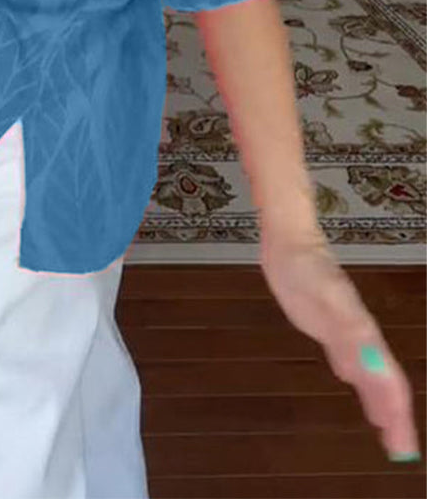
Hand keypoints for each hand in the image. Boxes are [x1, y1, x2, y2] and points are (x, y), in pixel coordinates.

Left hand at [260, 226, 421, 462]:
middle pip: (383, 382)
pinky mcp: (325, 323)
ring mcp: (343, 329)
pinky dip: (356, 376)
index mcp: (363, 335)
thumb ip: (353, 334)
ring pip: (367, 371)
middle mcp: (359, 336)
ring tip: (387, 430)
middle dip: (395, 417)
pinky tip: (352, 381)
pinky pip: (347, 355)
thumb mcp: (330, 301)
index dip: (398, 415)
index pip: (388, 382)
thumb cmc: (308, 268)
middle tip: (402, 453)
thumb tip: (375, 373)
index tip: (404, 449)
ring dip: (379, 402)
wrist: (291, 242)